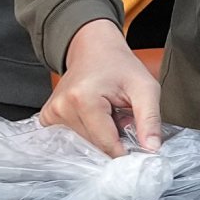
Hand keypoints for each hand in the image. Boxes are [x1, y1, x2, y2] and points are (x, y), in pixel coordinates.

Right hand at [43, 22, 161, 153]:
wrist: (94, 49)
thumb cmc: (119, 66)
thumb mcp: (145, 88)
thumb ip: (150, 119)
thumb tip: (151, 149)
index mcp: (83, 99)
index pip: (106, 144)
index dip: (125, 150)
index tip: (137, 146)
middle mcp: (62, 107)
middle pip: (94, 146)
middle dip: (113, 140)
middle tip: (121, 118)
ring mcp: (51, 113)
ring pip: (83, 145)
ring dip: (100, 136)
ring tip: (107, 115)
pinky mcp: (47, 117)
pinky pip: (71, 139)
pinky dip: (87, 133)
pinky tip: (94, 117)